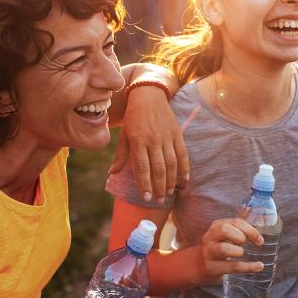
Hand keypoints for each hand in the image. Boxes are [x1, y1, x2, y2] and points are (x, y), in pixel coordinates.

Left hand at [110, 86, 188, 203]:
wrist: (149, 95)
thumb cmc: (133, 118)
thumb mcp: (124, 135)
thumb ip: (121, 155)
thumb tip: (112, 173)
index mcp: (138, 140)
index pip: (143, 167)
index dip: (145, 184)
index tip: (147, 197)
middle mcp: (153, 139)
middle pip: (159, 168)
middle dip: (159, 187)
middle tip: (159, 201)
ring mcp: (167, 137)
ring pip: (172, 163)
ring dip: (172, 181)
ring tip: (169, 194)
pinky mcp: (177, 134)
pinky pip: (183, 154)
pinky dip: (185, 168)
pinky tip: (184, 181)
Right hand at [198, 218, 264, 283]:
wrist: (200, 264)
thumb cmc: (218, 246)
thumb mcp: (225, 234)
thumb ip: (238, 226)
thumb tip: (254, 211)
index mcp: (216, 227)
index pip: (235, 222)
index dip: (250, 230)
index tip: (260, 239)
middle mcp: (210, 237)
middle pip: (224, 230)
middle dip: (239, 235)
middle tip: (246, 243)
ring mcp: (210, 253)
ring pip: (223, 249)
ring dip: (238, 251)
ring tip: (243, 253)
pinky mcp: (212, 267)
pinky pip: (231, 267)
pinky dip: (248, 267)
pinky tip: (259, 266)